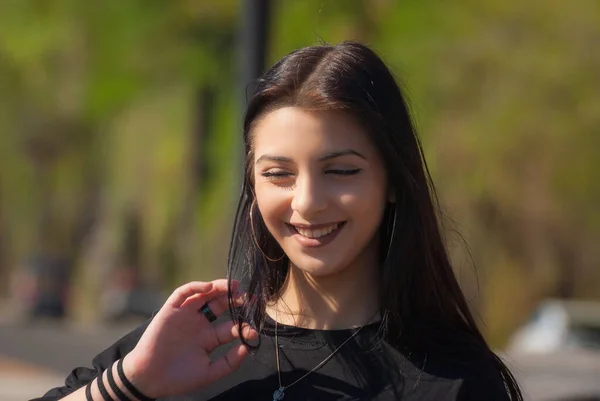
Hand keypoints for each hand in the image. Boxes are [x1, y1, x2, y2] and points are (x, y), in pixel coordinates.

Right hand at [122, 279, 257, 397]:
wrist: (149, 379)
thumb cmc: (178, 378)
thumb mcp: (209, 373)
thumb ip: (229, 362)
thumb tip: (248, 347)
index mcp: (209, 338)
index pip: (231, 326)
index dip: (243, 324)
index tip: (253, 327)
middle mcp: (199, 324)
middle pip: (221, 305)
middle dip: (235, 299)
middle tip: (249, 297)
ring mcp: (185, 315)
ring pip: (205, 294)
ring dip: (220, 288)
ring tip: (233, 286)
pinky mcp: (171, 310)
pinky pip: (183, 293)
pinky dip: (196, 287)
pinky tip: (209, 287)